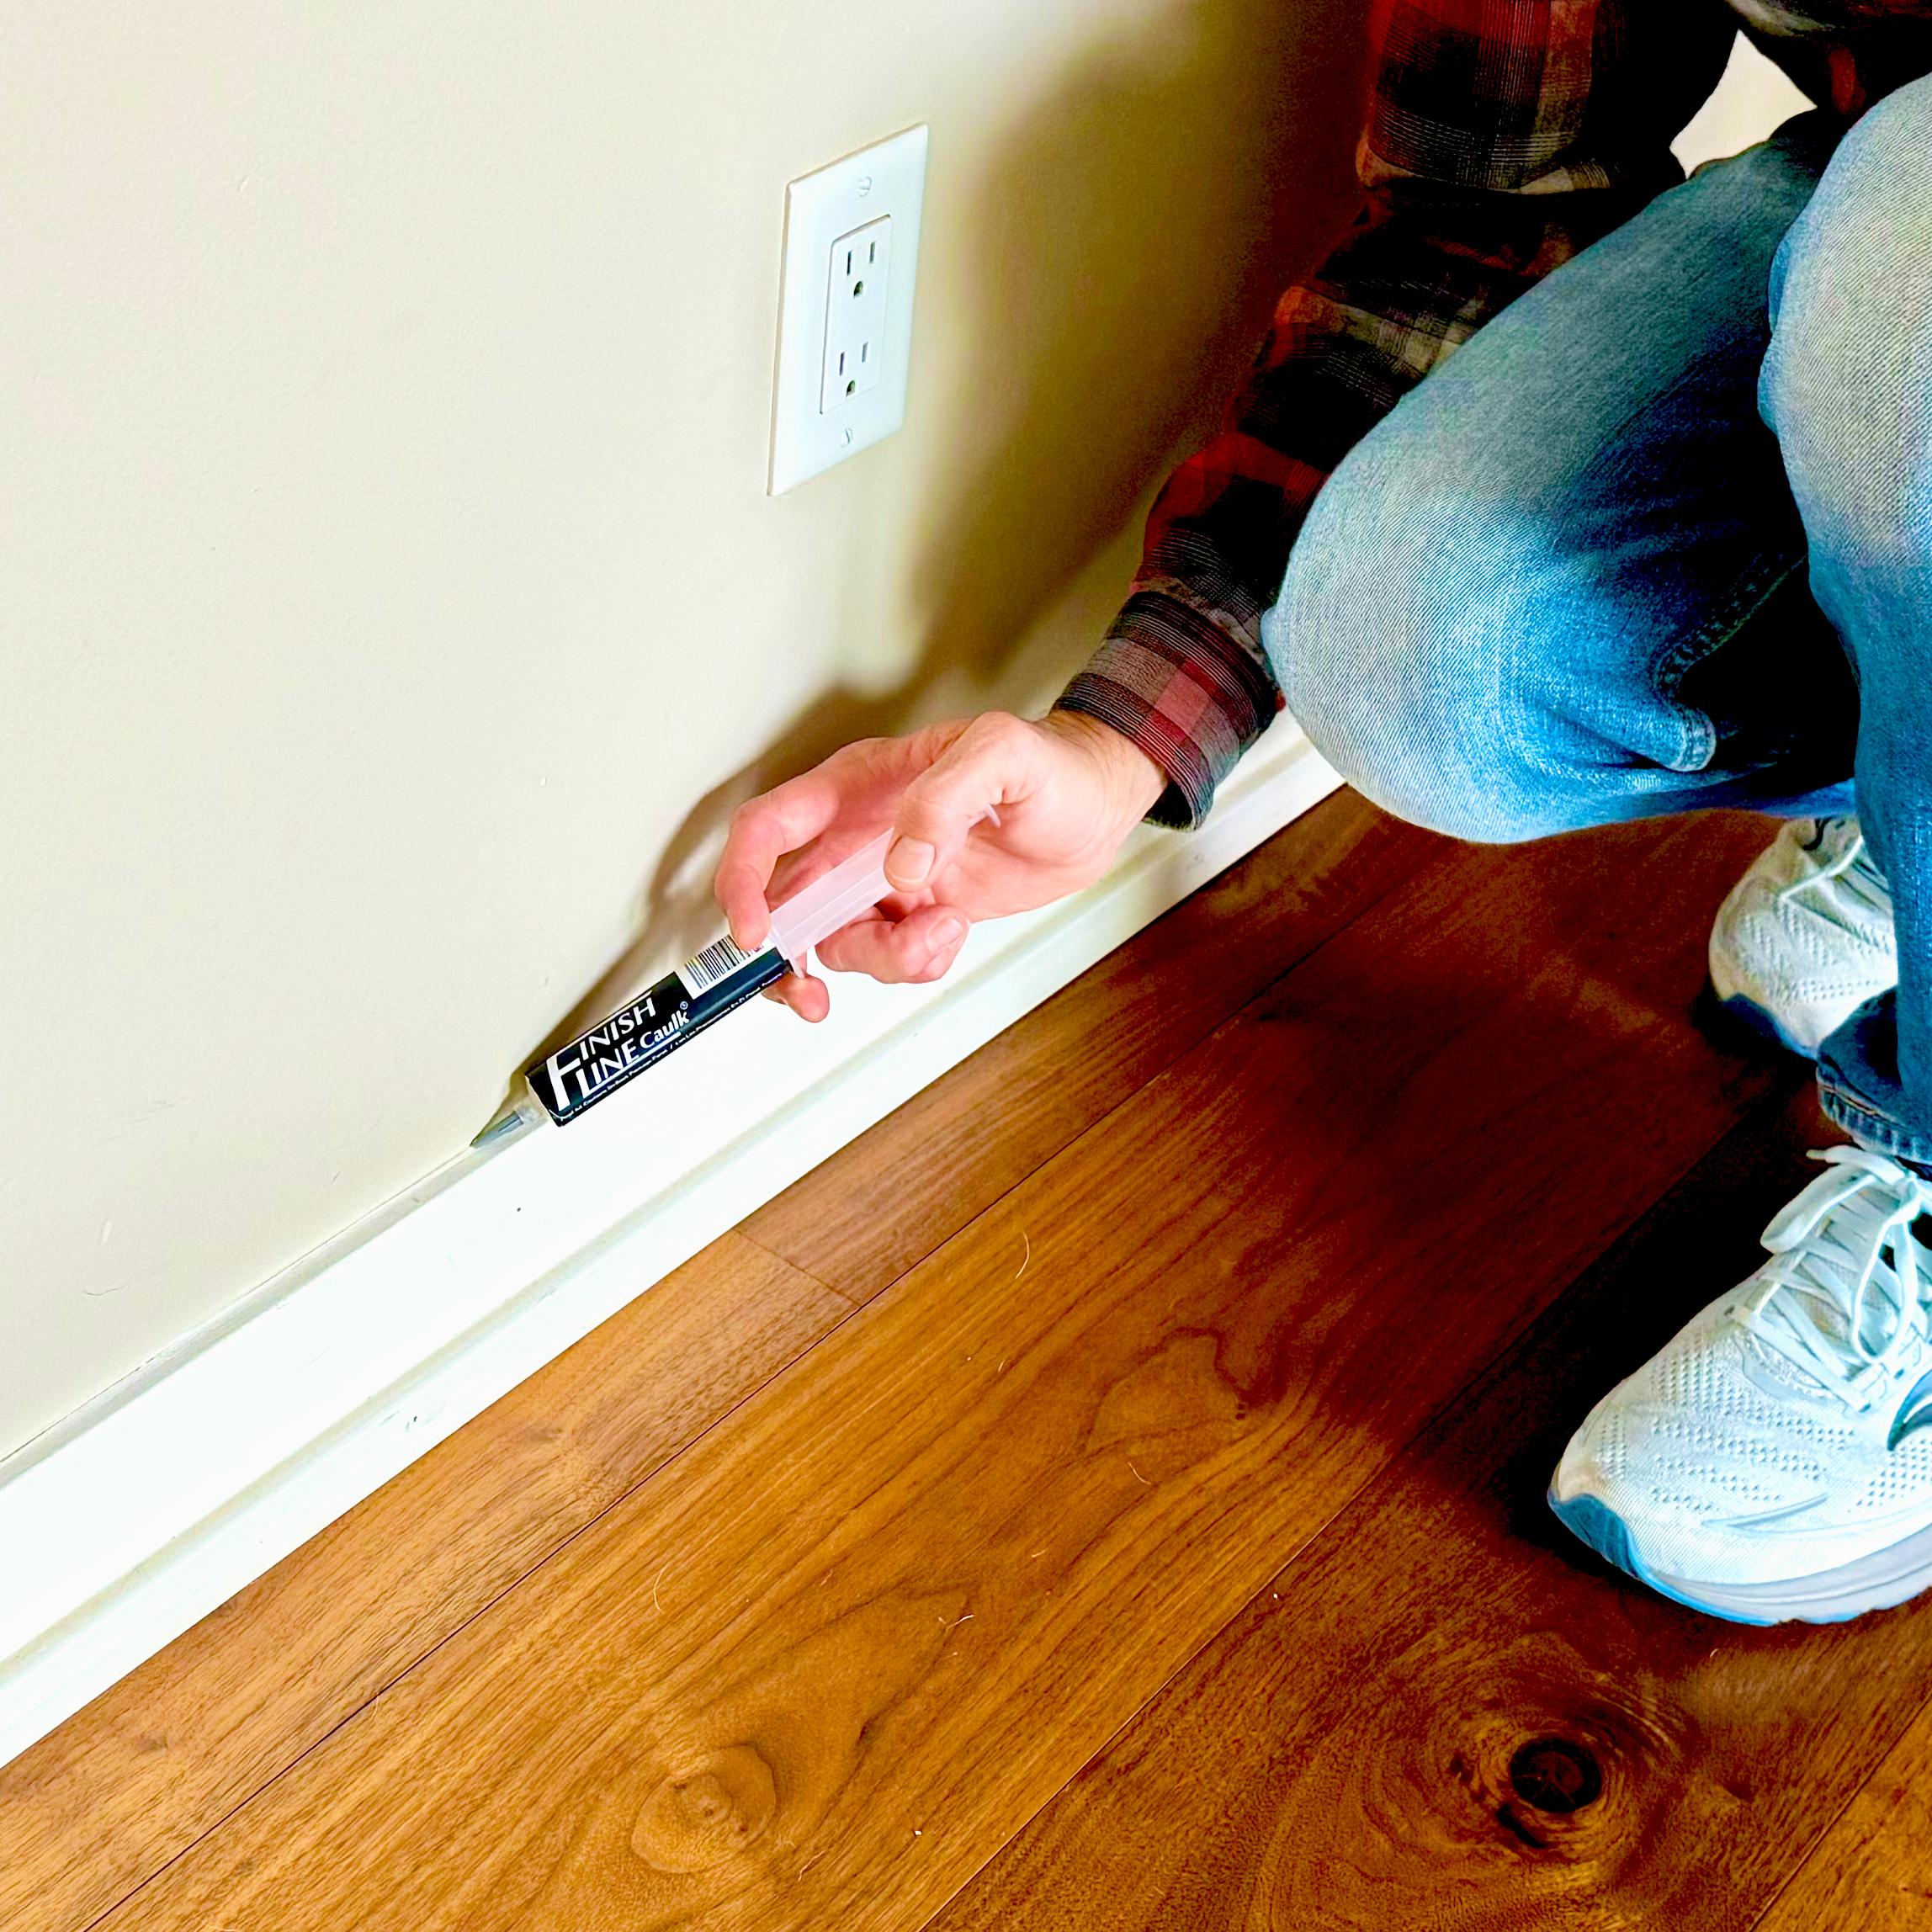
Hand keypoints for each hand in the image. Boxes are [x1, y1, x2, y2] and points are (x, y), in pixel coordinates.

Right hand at [713, 710, 1166, 1018]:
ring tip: (944, 928)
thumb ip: (944, 798)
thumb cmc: (1050, 765)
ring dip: (884, 959)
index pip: (769, 829)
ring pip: (839, 943)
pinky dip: (916, 962)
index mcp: (856, 786)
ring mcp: (882, 879)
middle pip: (783, 904)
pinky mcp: (914, 913)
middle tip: (810, 997)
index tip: (757, 933)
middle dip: (785, 958)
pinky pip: (889, 958)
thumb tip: (900, 864)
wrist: (1096, 808)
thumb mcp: (1001, 755)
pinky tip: (953, 930)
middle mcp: (857, 836)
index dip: (744, 881)